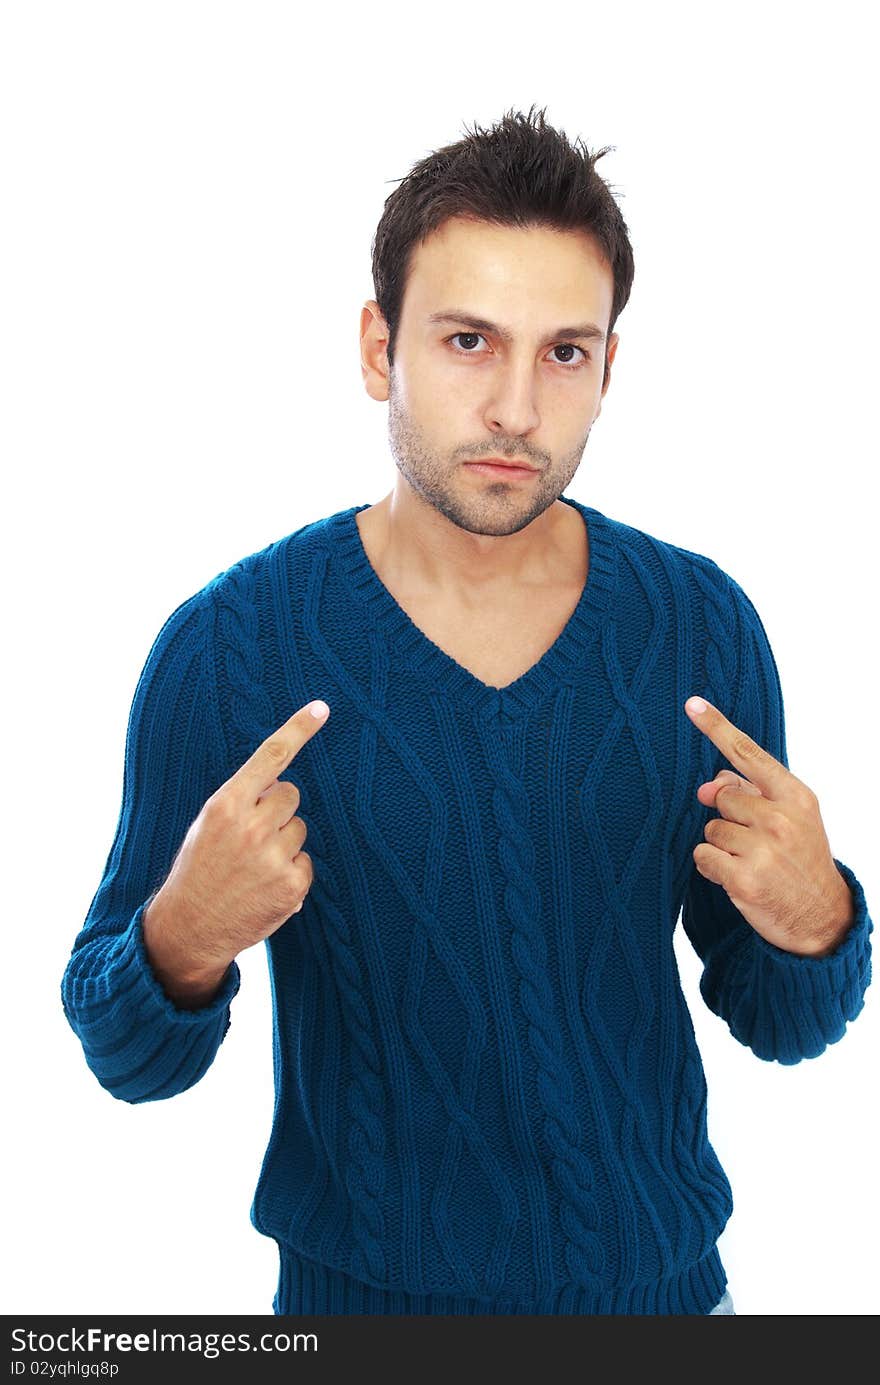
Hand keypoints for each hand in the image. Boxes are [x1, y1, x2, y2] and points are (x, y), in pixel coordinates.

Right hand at [146, 699, 330, 980]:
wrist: (189, 928)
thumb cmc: (199, 869)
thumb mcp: (207, 825)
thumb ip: (242, 800)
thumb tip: (281, 786)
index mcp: (225, 805)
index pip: (270, 757)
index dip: (298, 729)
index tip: (322, 707)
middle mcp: (251, 827)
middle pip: (291, 794)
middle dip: (277, 809)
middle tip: (250, 836)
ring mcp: (273, 857)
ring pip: (300, 828)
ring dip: (284, 842)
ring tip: (253, 866)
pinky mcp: (292, 886)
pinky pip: (305, 861)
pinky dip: (290, 872)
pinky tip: (264, 887)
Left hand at [684, 696, 853, 956]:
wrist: (822, 918)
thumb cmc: (800, 862)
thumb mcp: (790, 820)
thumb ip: (753, 794)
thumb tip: (709, 785)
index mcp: (795, 797)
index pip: (749, 754)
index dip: (717, 727)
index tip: (692, 704)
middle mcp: (781, 818)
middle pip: (722, 797)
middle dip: (729, 818)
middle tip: (754, 843)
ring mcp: (763, 849)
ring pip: (711, 828)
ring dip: (721, 846)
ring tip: (749, 862)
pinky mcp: (744, 878)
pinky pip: (703, 856)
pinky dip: (710, 867)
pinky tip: (735, 878)